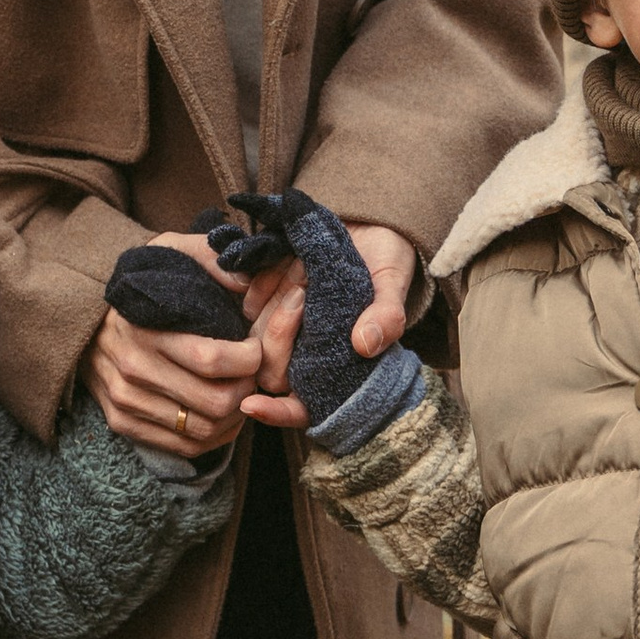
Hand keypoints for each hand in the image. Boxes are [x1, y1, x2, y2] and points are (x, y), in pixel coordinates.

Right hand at [87, 232, 259, 454]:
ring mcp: (125, 401)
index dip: (250, 358)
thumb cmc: (142, 283)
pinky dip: (213, 437)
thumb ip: (213, 260)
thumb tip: (250, 281)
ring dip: (234, 417)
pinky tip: (221, 414)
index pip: (213, 360)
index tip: (255, 345)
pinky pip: (182, 447)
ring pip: (202, 430)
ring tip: (239, 391)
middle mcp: (132, 369)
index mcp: (146, 328)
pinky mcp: (122, 423)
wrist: (81, 311)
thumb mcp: (172, 252)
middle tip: (252, 373)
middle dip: (247, 389)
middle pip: (215, 402)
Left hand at [216, 198, 423, 438]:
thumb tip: (365, 345)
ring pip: (255, 336)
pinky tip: (287, 262)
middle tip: (303, 293)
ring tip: (305, 270)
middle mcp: (304, 355)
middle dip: (280, 334)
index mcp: (337, 367)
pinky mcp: (263, 300)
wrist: (363, 224)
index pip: (303, 409)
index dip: (277, 414)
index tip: (252, 406)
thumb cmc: (382, 264)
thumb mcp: (391, 286)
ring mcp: (280, 329)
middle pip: (270, 371)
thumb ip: (386, 316)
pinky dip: (262, 282)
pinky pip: (248, 301)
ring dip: (275, 302)